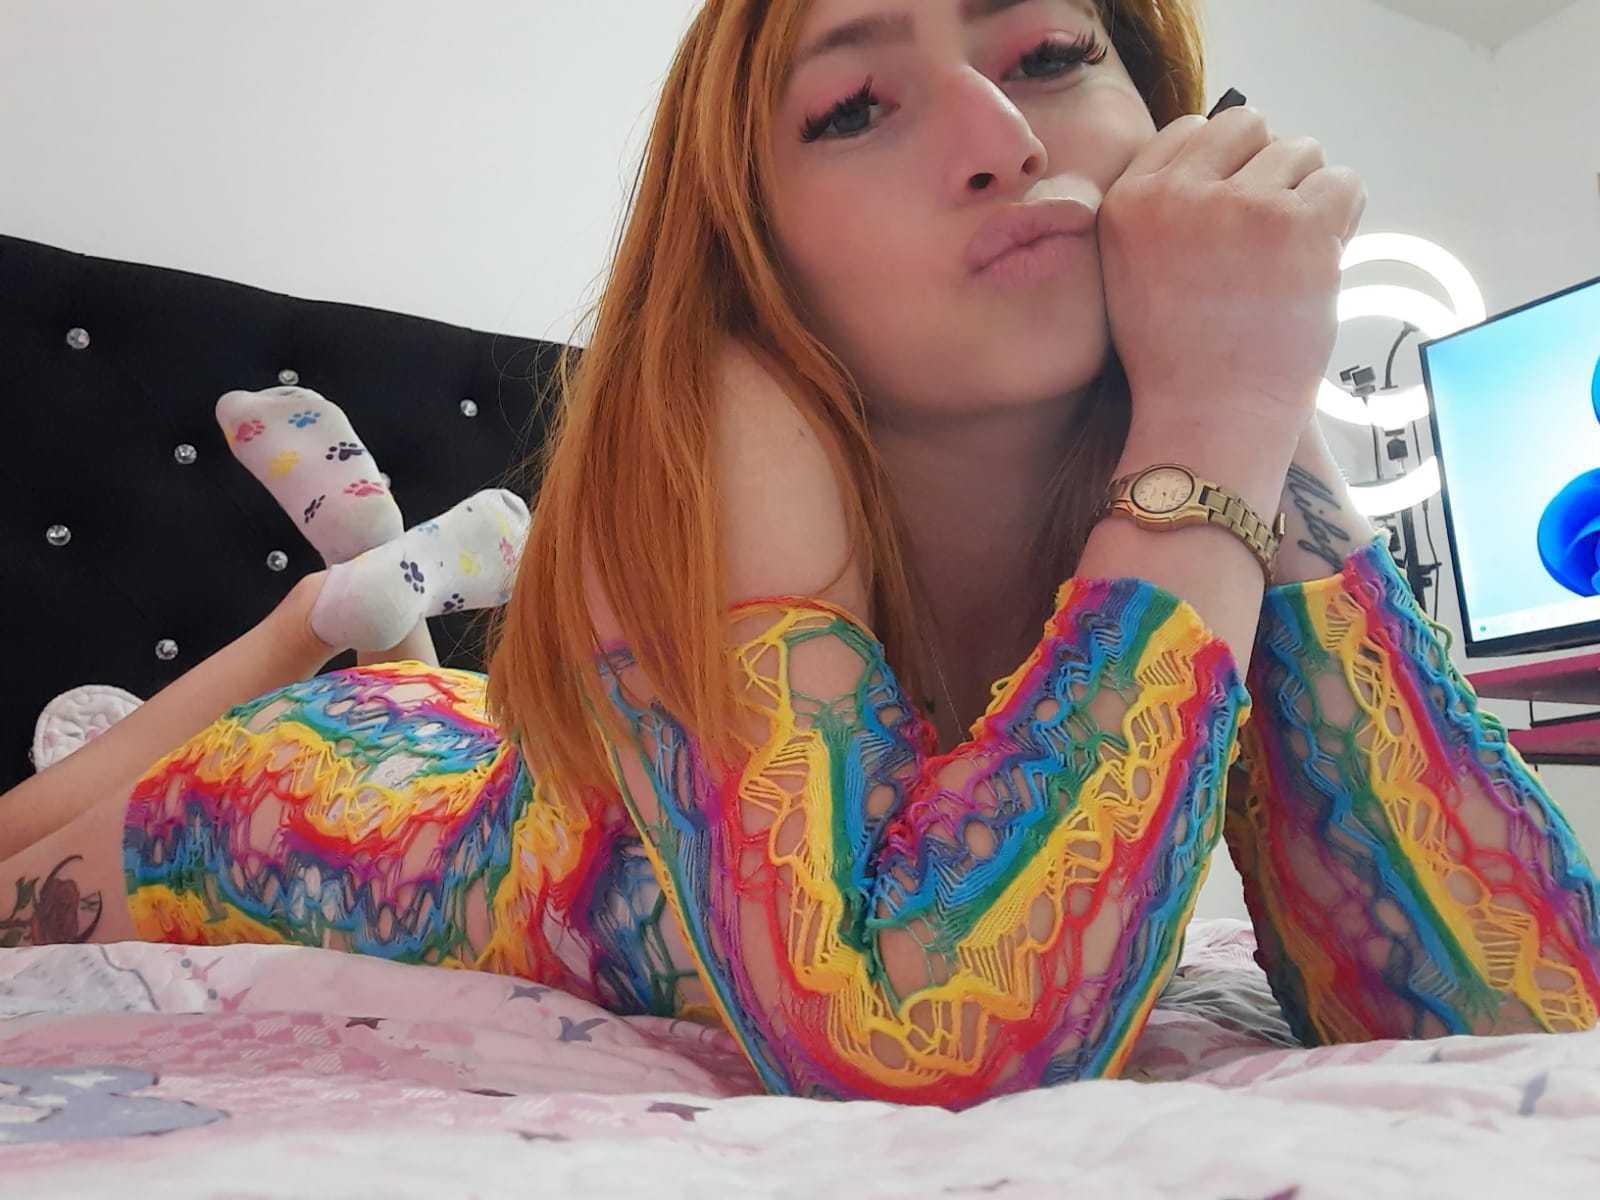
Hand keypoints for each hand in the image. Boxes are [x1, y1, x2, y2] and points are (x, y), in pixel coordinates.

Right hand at [1098, 107, 1366, 444]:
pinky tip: (1319, 261)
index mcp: (1128, 202)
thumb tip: (1233, 153)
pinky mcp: (1299, 227)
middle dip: (1266, 169)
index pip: (1190, 129)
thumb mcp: (1131, 271)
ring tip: (1288, 259)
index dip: (1222, 166)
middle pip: (1248, 126)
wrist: (1209, 421)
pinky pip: (1343, 182)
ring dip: (1306, 196)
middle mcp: (1178, 194)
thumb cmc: (1178, 358)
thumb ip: (1164, 208)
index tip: (1229, 218)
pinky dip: (1343, 218)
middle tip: (1264, 238)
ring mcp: (1241, 206)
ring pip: (1301, 150)